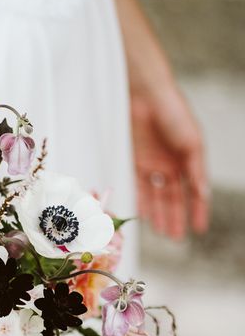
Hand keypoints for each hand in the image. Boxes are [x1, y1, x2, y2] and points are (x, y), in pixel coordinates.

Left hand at [131, 83, 208, 238]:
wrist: (146, 96)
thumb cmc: (174, 114)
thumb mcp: (192, 142)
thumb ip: (196, 169)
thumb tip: (202, 193)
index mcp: (188, 160)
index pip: (194, 192)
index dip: (197, 210)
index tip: (199, 229)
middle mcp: (171, 165)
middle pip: (174, 197)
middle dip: (175, 218)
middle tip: (175, 239)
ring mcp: (152, 164)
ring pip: (156, 196)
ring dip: (159, 214)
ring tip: (161, 233)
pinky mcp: (135, 161)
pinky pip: (138, 187)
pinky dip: (142, 201)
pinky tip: (144, 216)